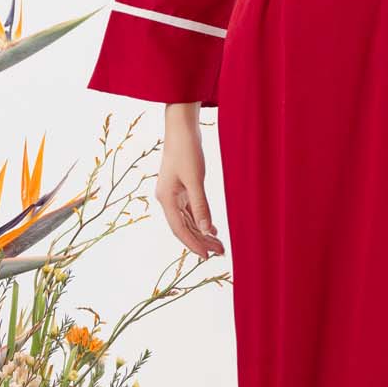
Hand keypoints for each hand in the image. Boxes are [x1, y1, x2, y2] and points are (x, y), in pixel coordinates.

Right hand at [157, 108, 225, 257]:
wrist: (181, 129)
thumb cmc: (187, 151)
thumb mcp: (195, 180)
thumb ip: (200, 206)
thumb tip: (206, 230)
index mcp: (166, 199)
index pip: (180, 229)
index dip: (193, 244)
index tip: (207, 257)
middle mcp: (167, 199)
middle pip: (184, 227)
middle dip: (201, 241)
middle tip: (221, 252)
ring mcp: (173, 194)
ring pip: (188, 220)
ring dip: (202, 232)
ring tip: (219, 244)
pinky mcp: (181, 188)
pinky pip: (190, 211)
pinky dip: (201, 220)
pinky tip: (212, 228)